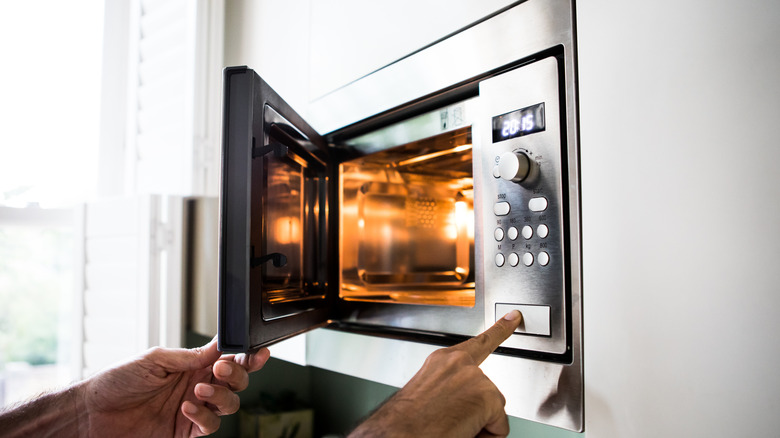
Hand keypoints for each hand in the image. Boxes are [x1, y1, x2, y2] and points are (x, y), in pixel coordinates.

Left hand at [81, 337, 269, 436]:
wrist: (92, 413)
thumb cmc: (117, 382)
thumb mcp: (155, 359)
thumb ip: (189, 355)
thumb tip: (218, 347)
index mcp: (192, 365)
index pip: (228, 358)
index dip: (246, 356)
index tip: (257, 353)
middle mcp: (196, 386)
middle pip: (236, 381)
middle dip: (237, 373)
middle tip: (221, 367)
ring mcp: (193, 410)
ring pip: (229, 404)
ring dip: (221, 396)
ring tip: (199, 390)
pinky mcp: (185, 432)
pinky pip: (209, 426)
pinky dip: (203, 416)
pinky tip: (186, 408)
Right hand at [349, 310, 522, 437]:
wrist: (397, 434)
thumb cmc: (407, 422)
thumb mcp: (427, 394)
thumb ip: (450, 388)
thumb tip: (463, 403)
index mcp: (442, 361)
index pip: (478, 342)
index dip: (500, 329)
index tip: (513, 317)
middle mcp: (459, 363)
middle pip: (487, 390)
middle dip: (476, 410)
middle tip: (449, 420)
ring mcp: (475, 377)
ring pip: (493, 410)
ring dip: (477, 424)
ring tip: (449, 426)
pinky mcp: (488, 395)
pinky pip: (499, 427)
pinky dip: (485, 436)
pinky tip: (463, 431)